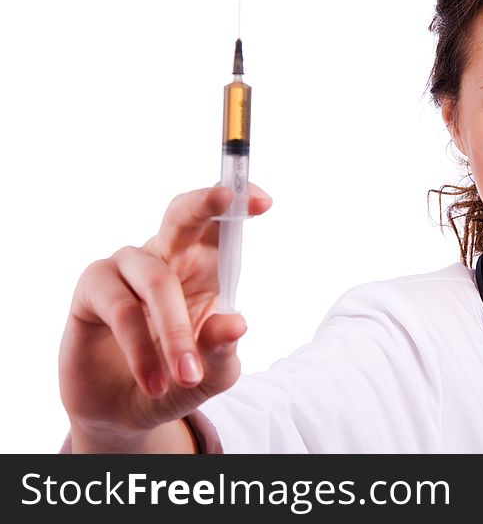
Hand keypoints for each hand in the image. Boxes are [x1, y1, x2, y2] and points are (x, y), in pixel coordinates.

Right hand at [59, 184, 272, 451]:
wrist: (125, 413)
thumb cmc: (178, 379)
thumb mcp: (213, 373)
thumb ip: (223, 349)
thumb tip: (236, 323)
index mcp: (206, 265)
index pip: (223, 225)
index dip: (241, 205)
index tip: (263, 201)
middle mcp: (167, 256)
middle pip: (182, 216)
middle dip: (205, 203)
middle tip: (227, 197)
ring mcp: (127, 268)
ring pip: (158, 281)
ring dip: (175, 334)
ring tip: (187, 379)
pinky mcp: (92, 288)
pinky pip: (121, 309)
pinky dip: (141, 350)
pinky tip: (153, 383)